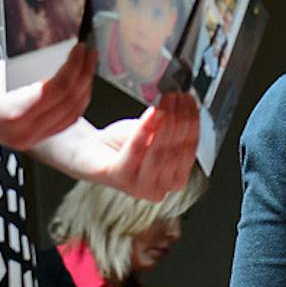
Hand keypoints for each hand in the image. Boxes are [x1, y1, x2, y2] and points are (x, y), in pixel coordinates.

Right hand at [0, 40, 95, 146]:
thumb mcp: (6, 69)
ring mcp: (26, 139)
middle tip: (88, 54)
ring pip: (69, 116)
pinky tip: (77, 89)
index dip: (75, 66)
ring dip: (82, 90)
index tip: (79, 49)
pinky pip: (60, 124)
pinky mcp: (28, 140)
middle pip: (68, 102)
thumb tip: (65, 56)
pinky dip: (72, 106)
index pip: (59, 87)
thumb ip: (37, 69)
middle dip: (84, 75)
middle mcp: (23, 131)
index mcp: (16, 111)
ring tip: (86, 68)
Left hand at [66, 89, 201, 200]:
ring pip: (158, 153)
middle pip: (176, 151)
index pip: (190, 149)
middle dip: (179, 120)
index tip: (190, 101)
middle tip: (177, 98)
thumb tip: (190, 106)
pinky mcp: (120, 178)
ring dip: (165, 123)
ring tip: (165, 103)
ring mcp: (140, 187)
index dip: (192, 123)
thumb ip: (173, 127)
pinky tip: (151, 114)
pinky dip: (145, 130)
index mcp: (175, 179)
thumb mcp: (156, 134)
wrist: (92, 152)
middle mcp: (161, 188)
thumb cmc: (125, 146)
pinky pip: (135, 151)